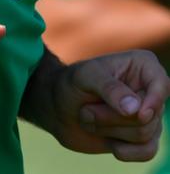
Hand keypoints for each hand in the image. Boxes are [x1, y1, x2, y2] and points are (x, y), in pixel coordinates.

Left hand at [52, 50, 169, 161]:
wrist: (58, 109)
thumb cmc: (71, 84)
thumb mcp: (84, 77)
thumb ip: (109, 88)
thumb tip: (136, 109)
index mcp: (142, 65)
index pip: (162, 84)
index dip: (154, 101)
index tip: (139, 113)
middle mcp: (150, 90)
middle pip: (148, 117)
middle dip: (112, 118)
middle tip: (86, 110)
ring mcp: (148, 115)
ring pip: (145, 135)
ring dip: (110, 130)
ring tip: (90, 118)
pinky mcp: (142, 138)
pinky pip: (147, 152)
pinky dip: (126, 152)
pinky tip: (111, 144)